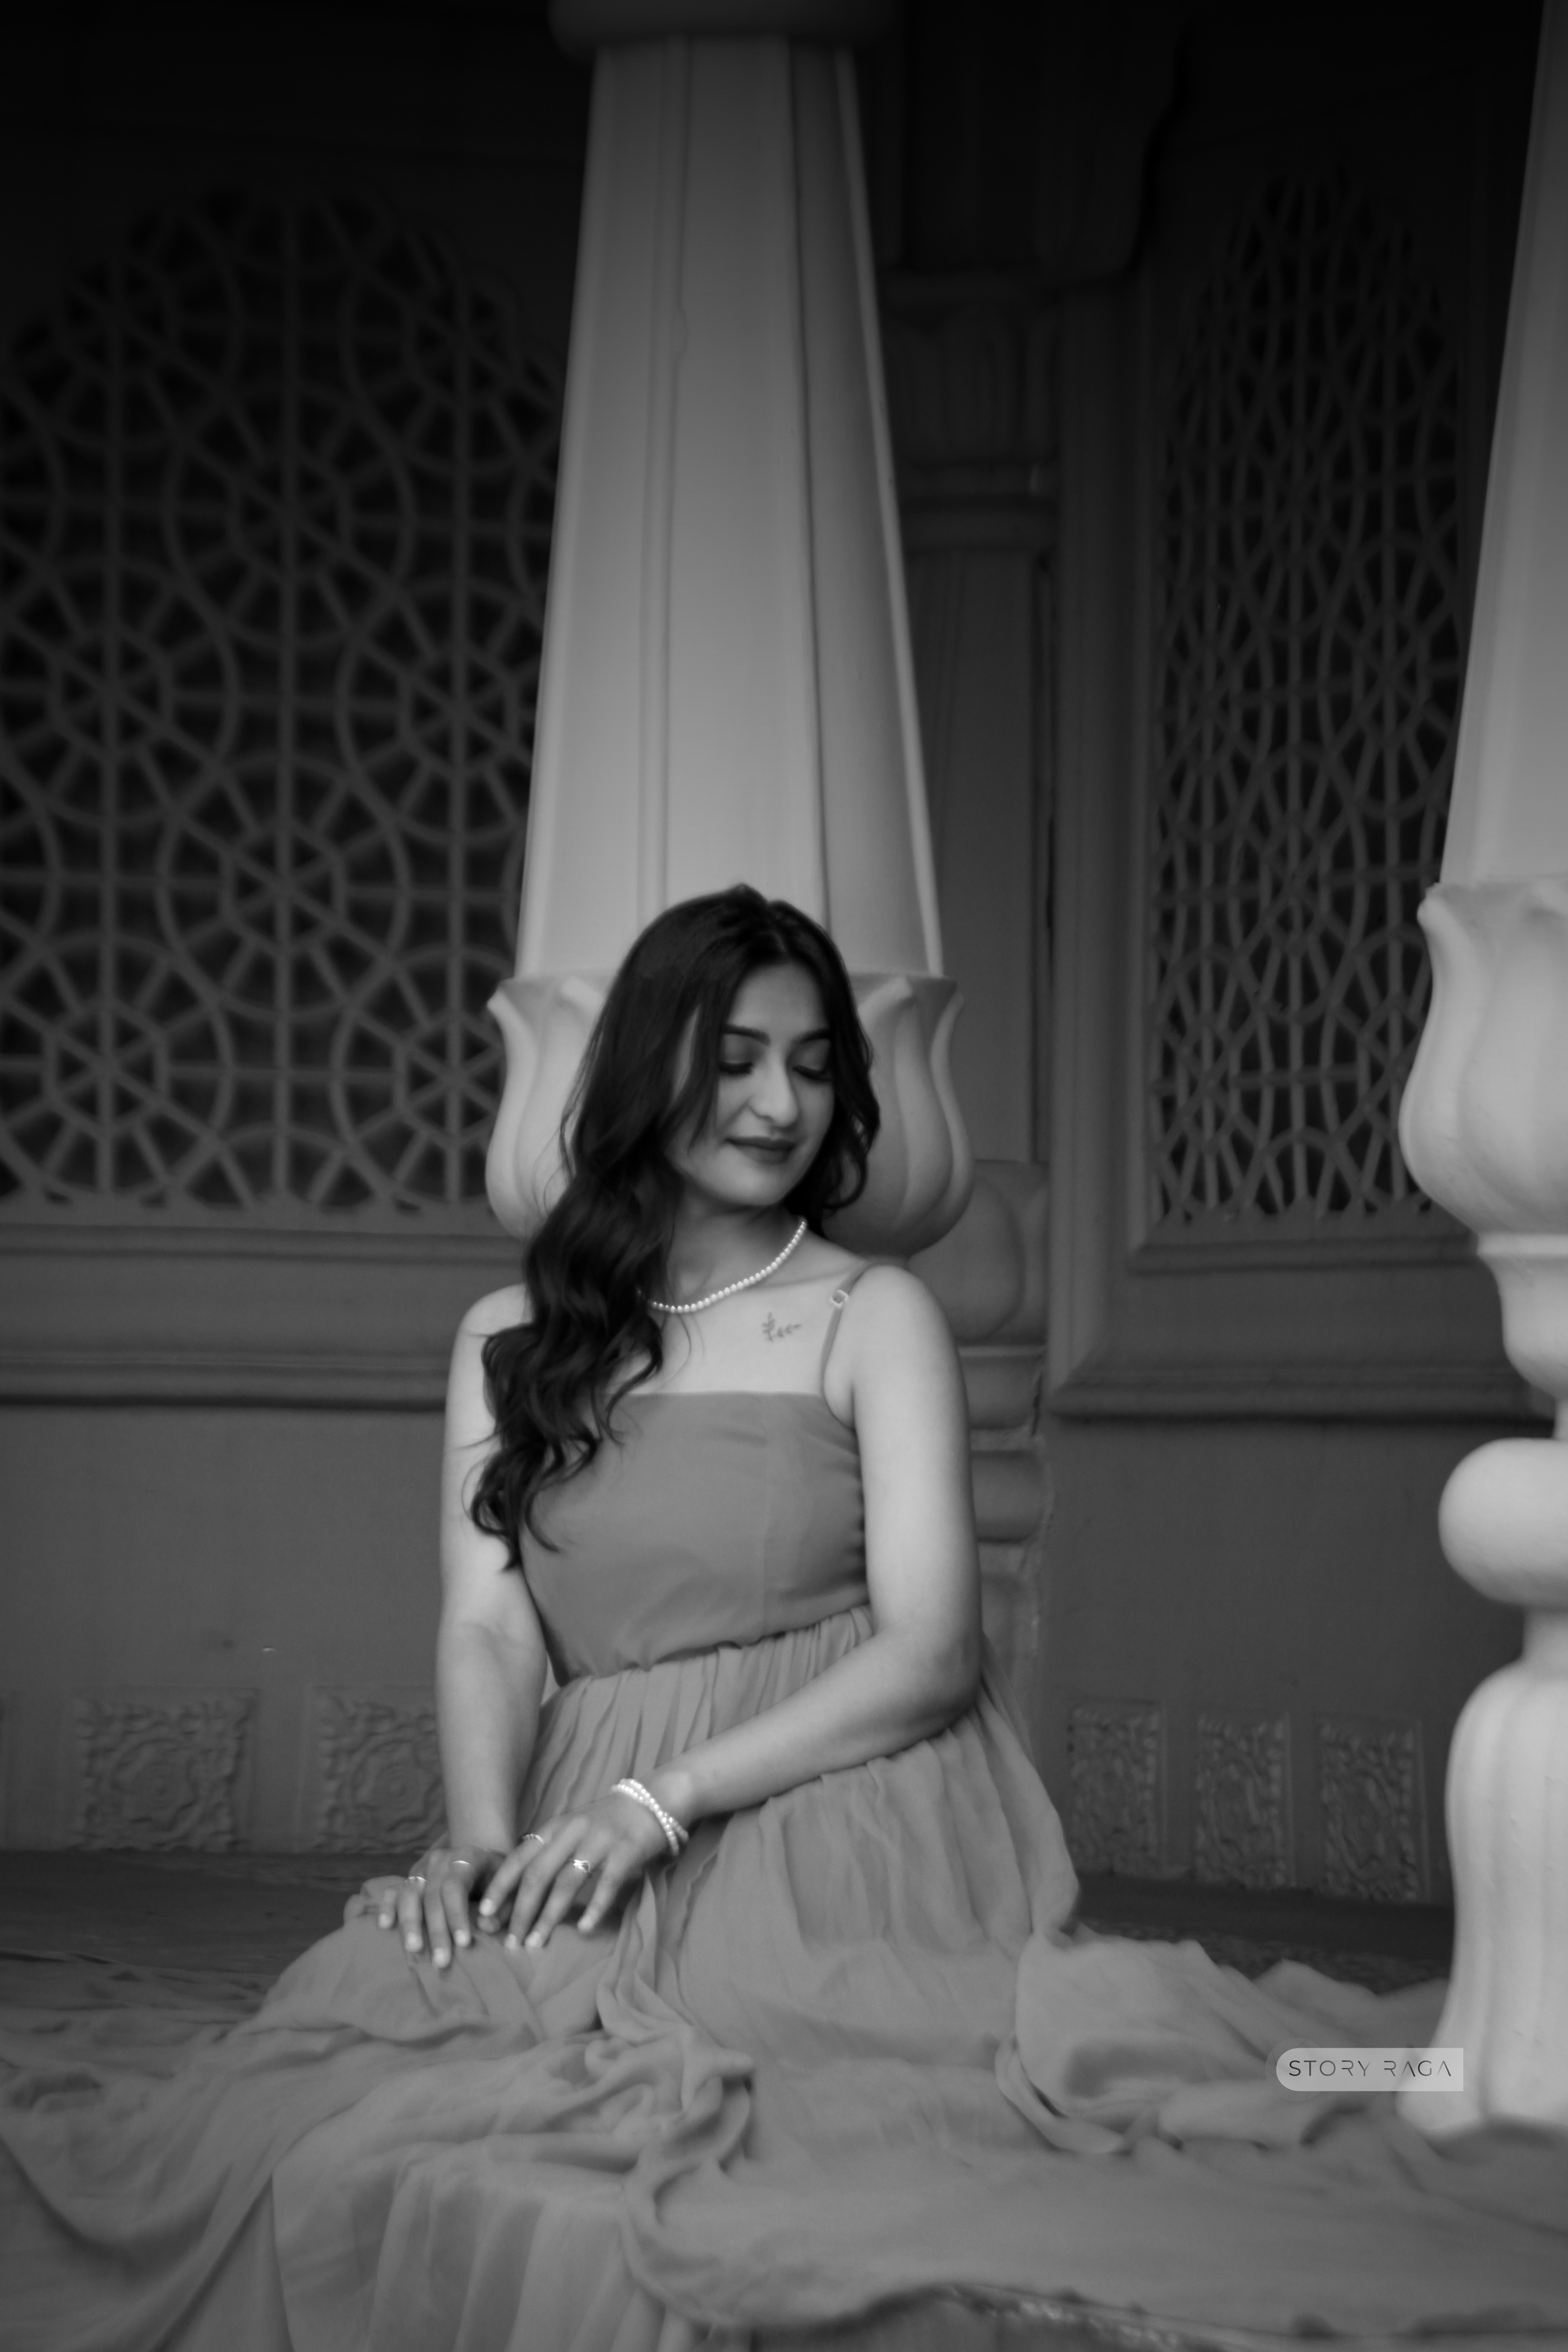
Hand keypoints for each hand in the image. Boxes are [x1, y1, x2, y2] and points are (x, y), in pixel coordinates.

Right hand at [374, 1843, 504, 1969]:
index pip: (456, 1887)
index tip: (464, 1944)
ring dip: (410, 1923)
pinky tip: (385, 1925)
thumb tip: (486, 1926)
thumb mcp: (509, 1887)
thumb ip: (503, 1907)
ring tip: (414, 1949)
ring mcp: (421, 1868)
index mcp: (467, 1857)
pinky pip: (393, 1890)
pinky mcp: (409, 1878)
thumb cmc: (498, 1878)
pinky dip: (387, 1906)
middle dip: (436, 1930)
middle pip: (432, 1895)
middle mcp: (440, 1860)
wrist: (482, 1858)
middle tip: (441, 1961)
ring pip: (410, 1893)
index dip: (457, 1916)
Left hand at [478, 1791, 671, 1950]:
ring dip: (548, 1916)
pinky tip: (584, 1929)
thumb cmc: (606, 1824)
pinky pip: (607, 1883)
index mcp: (555, 1827)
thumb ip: (549, 1856)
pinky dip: (594, 1907)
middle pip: (538, 1874)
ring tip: (536, 1944)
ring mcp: (600, 1840)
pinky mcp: (626, 1851)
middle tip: (510, 1942)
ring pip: (567, 1882)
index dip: (500, 1886)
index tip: (485, 1913)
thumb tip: (517, 1895)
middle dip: (520, 1911)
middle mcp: (573, 1831)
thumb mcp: (572, 1831)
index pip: (519, 1858)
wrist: (653, 1800)